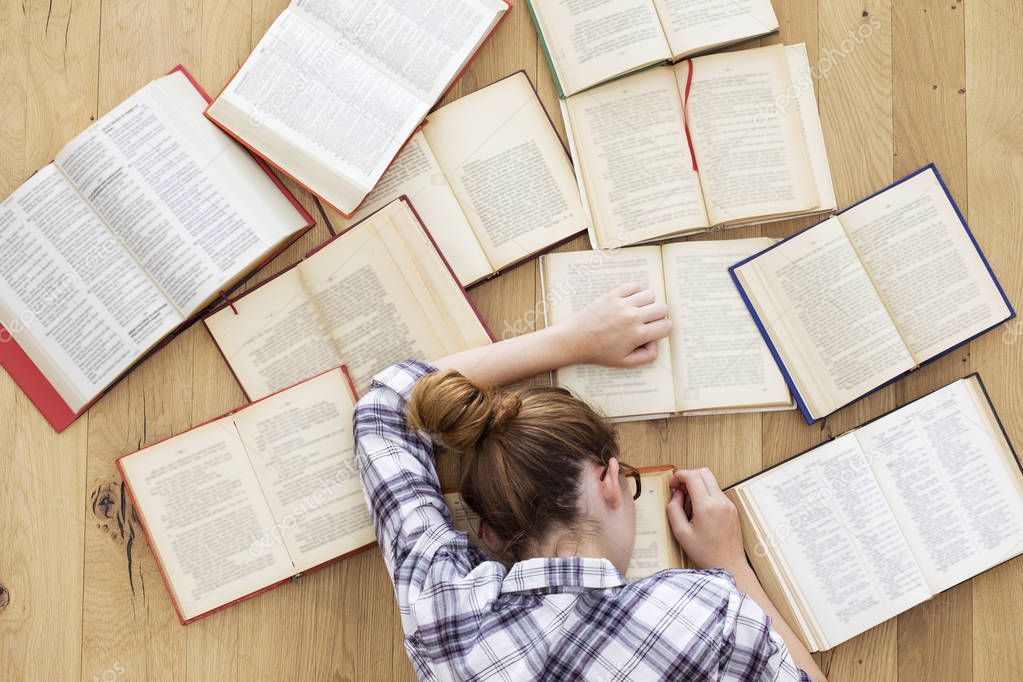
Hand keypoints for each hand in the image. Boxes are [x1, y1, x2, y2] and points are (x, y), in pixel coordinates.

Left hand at [552, 283, 671, 366]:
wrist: (574, 340)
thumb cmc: (598, 352)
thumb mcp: (624, 362)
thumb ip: (646, 356)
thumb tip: (656, 343)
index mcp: (637, 335)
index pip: (666, 326)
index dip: (663, 329)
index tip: (655, 331)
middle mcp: (633, 317)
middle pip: (662, 308)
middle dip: (659, 316)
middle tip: (648, 321)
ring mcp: (622, 304)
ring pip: (650, 295)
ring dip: (648, 303)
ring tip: (638, 310)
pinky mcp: (612, 295)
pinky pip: (634, 286)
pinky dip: (636, 291)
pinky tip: (629, 301)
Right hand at [666, 468, 747, 573]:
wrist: (729, 565)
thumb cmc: (706, 554)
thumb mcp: (681, 533)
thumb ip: (674, 509)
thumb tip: (676, 495)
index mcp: (706, 507)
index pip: (692, 476)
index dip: (679, 475)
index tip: (672, 483)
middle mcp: (720, 502)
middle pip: (703, 473)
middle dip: (688, 477)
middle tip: (679, 490)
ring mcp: (728, 504)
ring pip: (711, 481)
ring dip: (697, 486)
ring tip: (689, 506)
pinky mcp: (732, 509)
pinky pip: (716, 492)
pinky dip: (705, 495)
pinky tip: (699, 512)